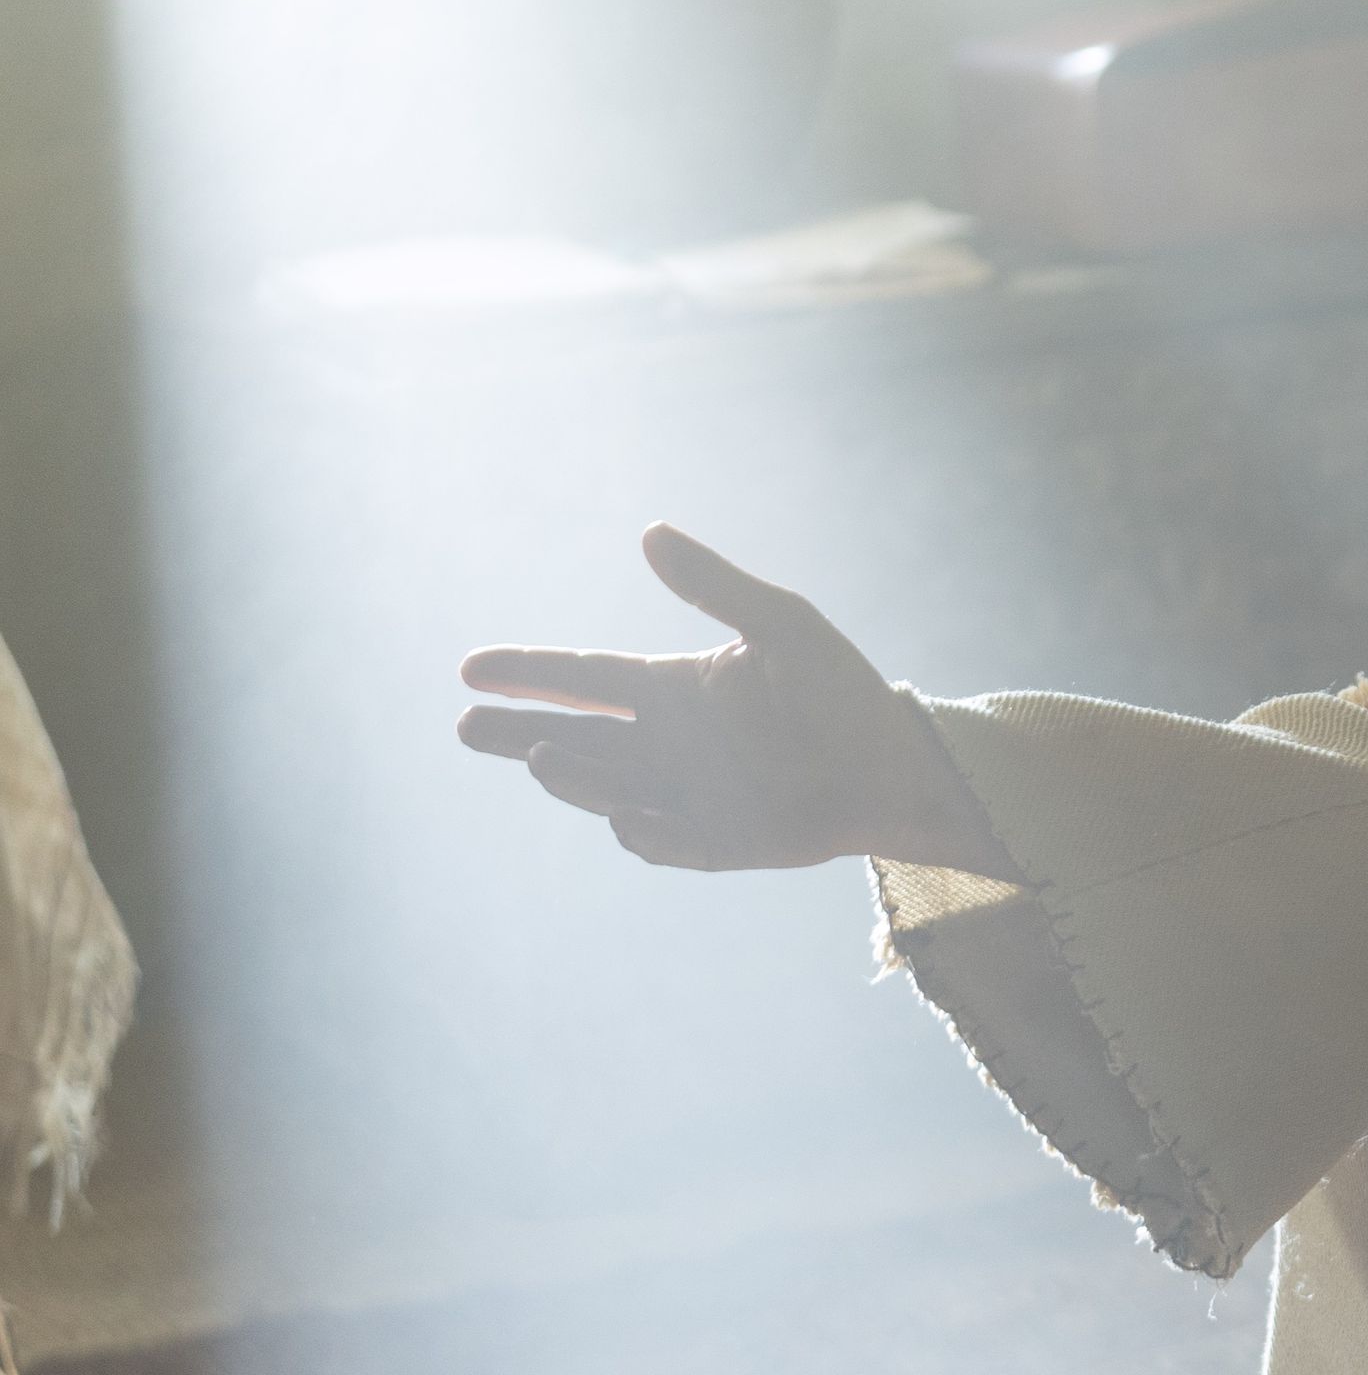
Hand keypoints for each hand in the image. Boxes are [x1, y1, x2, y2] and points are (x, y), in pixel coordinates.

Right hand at [456, 524, 1012, 875]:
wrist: (897, 762)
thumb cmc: (842, 690)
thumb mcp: (782, 625)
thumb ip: (715, 586)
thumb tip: (650, 532)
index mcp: (674, 688)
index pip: (583, 678)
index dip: (528, 672)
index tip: (469, 668)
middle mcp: (667, 744)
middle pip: (573, 738)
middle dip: (517, 733)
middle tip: (463, 727)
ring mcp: (686, 795)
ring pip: (605, 790)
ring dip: (572, 778)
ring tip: (542, 757)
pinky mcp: (717, 842)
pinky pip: (664, 842)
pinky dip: (643, 834)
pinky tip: (625, 819)